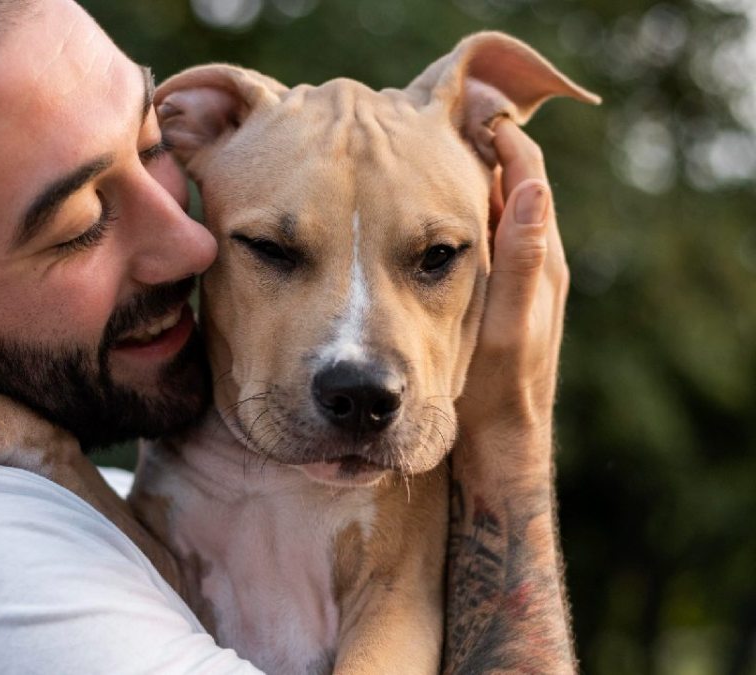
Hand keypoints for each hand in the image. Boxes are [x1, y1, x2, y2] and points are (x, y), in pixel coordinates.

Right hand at [456, 120, 567, 478]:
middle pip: (515, 186)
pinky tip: (429, 216)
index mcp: (542, 263)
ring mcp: (521, 283)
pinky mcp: (503, 298)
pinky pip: (486, 240)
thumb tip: (535, 188)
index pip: (530, 177)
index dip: (501, 139)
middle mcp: (538, 266)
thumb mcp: (507, 328)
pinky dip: (463, 216)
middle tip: (433, 124)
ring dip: (470, 182)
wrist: (501, 447)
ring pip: (498, 213)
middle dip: (481, 152)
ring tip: (427, 155)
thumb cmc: (497, 393)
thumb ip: (523, 260)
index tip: (459, 113)